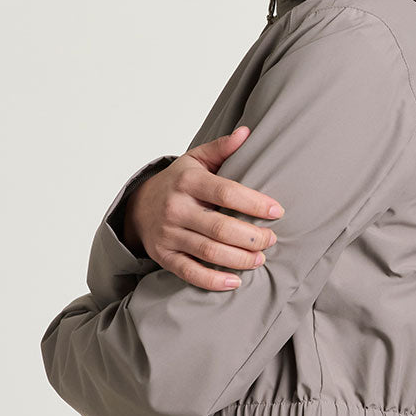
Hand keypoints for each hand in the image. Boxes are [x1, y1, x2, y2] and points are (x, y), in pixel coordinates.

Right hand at [124, 127, 284, 290]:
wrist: (138, 206)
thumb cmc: (177, 182)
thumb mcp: (195, 160)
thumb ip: (221, 148)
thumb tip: (247, 133)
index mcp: (188, 181)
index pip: (226, 192)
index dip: (254, 203)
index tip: (277, 211)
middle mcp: (176, 208)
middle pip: (220, 228)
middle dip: (252, 237)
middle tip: (271, 240)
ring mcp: (168, 234)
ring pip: (209, 252)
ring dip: (239, 259)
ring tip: (260, 259)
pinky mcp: (163, 256)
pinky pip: (190, 272)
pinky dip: (213, 281)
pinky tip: (235, 282)